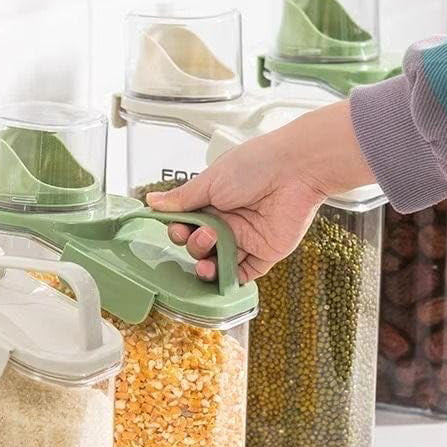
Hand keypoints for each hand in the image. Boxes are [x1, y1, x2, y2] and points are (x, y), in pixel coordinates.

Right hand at [146, 100, 374, 282]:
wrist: (295, 170)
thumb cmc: (254, 166)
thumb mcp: (210, 181)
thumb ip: (182, 198)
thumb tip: (151, 201)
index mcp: (213, 202)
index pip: (188, 225)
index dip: (180, 231)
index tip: (178, 229)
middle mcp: (228, 222)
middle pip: (201, 246)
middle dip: (195, 246)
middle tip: (205, 234)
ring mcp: (246, 239)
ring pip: (218, 263)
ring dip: (207, 267)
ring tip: (207, 263)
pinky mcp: (264, 254)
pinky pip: (243, 274)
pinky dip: (229, 280)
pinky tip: (219, 278)